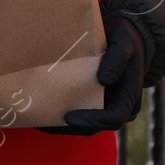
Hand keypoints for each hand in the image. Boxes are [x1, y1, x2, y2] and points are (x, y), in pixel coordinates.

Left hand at [37, 17, 146, 134]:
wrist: (125, 38)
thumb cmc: (125, 40)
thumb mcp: (124, 43)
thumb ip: (117, 59)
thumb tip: (104, 80)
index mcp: (128, 98)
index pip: (113, 119)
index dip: (92, 121)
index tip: (69, 117)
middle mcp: (116, 107)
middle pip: (93, 126)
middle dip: (68, 126)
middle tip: (43, 122)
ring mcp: (104, 105)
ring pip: (83, 122)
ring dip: (61, 123)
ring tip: (37, 117)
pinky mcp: (92, 100)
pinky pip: (78, 110)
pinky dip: (61, 111)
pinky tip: (42, 107)